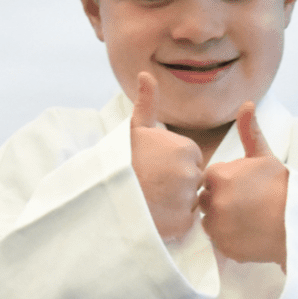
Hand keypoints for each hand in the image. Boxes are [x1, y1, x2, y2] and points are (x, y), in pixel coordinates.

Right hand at [130, 72, 203, 241]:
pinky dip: (173, 223)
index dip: (174, 167)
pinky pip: (186, 223)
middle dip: (177, 185)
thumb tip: (146, 74)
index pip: (193, 161)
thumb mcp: (135, 130)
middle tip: (152, 186)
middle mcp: (191, 173)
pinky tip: (154, 215)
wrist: (103, 196)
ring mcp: (187, 200)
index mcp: (186, 148)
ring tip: (151, 200)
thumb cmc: (120, 162)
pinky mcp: (182, 224)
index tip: (155, 169)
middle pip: (194, 182)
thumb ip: (147, 103)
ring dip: (175, 204)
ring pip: (191, 203)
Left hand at [199, 102, 287, 269]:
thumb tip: (247, 104)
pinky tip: (248, 232)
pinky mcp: (223, 248)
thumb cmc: (283, 188)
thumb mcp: (265, 156)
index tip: (244, 187)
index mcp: (218, 176)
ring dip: (222, 220)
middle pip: (206, 199)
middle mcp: (212, 201)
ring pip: (210, 221)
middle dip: (221, 200)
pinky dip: (230, 239)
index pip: (210, 178)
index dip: (226, 181)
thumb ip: (250, 131)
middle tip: (247, 204)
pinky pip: (219, 242)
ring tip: (247, 219)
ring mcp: (217, 227)